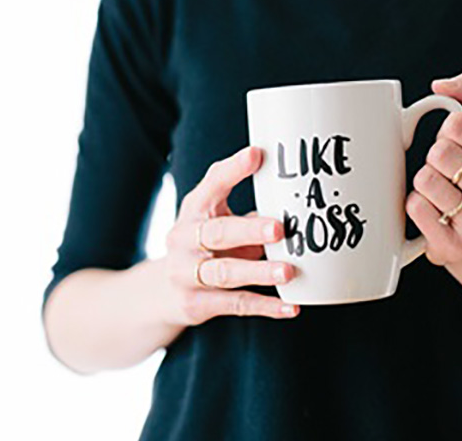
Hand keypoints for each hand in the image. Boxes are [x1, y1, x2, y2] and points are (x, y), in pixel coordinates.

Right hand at [162, 145, 299, 324]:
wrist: (162, 293)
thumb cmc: (206, 246)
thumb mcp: (218, 220)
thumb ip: (251, 210)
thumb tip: (300, 198)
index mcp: (194, 209)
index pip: (211, 185)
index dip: (233, 170)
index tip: (257, 155)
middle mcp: (184, 239)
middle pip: (217, 232)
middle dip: (249, 230)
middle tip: (279, 228)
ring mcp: (186, 273)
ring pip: (225, 272)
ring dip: (259, 272)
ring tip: (288, 271)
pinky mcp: (196, 304)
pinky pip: (235, 304)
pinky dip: (265, 306)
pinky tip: (291, 307)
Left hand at [405, 70, 461, 265]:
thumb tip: (441, 86)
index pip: (458, 126)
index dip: (447, 129)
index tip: (457, 142)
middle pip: (441, 154)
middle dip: (434, 155)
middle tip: (447, 169)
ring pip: (426, 181)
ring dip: (423, 180)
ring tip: (440, 189)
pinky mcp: (454, 249)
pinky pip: (415, 209)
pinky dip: (414, 203)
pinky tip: (432, 209)